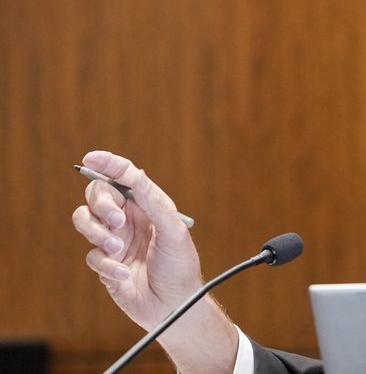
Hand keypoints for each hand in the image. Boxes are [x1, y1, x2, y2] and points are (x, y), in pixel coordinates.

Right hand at [72, 150, 236, 371]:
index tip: (91, 158)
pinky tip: (124, 274)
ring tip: (118, 249)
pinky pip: (91, 256)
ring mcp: (114, 241)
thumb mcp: (174, 232)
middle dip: (101, 205)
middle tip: (116, 221)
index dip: (107, 164)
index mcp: (147, 206)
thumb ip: (155, 203)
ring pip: (84, 221)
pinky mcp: (105, 264)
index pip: (123, 178)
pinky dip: (106, 264)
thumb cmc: (181, 267)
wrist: (176, 307)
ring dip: (97, 233)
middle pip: (97, 196)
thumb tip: (136, 176)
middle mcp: (128, 219)